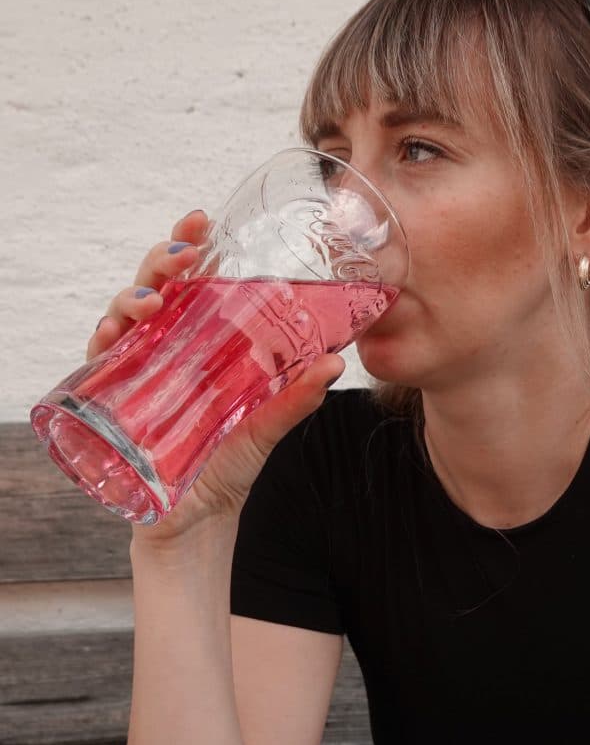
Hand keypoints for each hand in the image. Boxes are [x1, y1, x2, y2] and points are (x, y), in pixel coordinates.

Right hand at [86, 209, 344, 544]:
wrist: (193, 524)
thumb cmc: (226, 470)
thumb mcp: (263, 429)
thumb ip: (295, 400)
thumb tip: (337, 363)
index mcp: (202, 344)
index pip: (193, 284)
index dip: (189, 246)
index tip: (199, 220)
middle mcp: (167, 349)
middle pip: (155, 288)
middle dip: (161, 262)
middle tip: (182, 256)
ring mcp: (138, 372)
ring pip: (123, 315)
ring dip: (131, 297)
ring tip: (152, 303)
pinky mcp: (112, 401)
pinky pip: (97, 361)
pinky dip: (101, 341)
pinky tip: (112, 334)